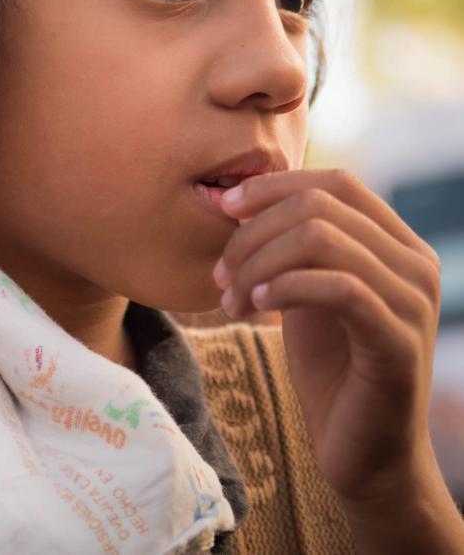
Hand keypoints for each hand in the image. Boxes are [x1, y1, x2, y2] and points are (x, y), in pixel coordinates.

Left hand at [214, 169, 444, 508]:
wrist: (364, 451)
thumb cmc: (331, 368)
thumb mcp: (306, 292)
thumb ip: (293, 247)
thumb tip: (240, 198)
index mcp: (397, 244)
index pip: (336, 182)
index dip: (273, 186)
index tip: (224, 209)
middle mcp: (415, 264)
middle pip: (320, 205)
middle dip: (253, 233)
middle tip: (219, 274)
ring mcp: (413, 302)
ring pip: (320, 239)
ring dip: (258, 264)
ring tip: (231, 300)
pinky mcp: (398, 342)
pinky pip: (339, 288)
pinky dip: (284, 288)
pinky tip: (256, 309)